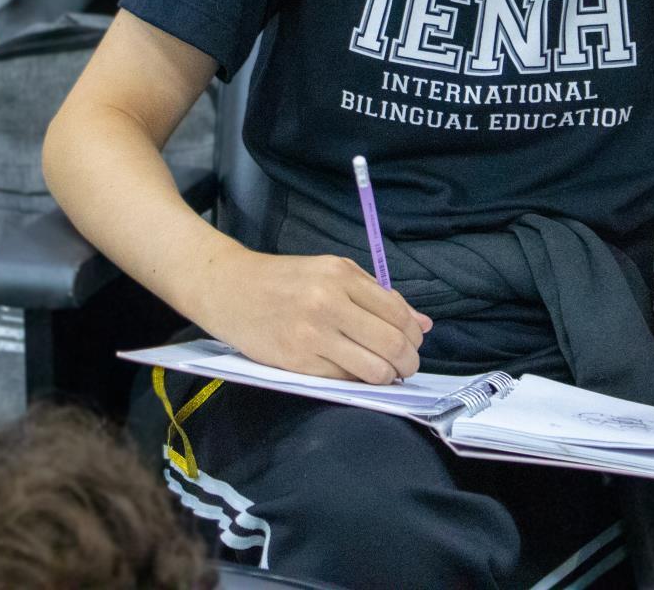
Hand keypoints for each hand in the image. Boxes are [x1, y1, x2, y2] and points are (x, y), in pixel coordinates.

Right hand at [206, 251, 433, 384]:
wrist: (229, 288)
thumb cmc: (285, 280)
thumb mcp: (332, 272)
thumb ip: (378, 295)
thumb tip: (423, 323)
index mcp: (341, 276)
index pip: (398, 313)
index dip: (414, 335)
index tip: (414, 342)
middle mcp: (328, 303)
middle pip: (391, 343)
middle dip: (409, 361)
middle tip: (407, 366)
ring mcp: (311, 335)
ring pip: (373, 369)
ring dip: (388, 377)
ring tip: (386, 374)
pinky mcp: (296, 362)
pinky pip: (343, 380)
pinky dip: (358, 381)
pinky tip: (356, 374)